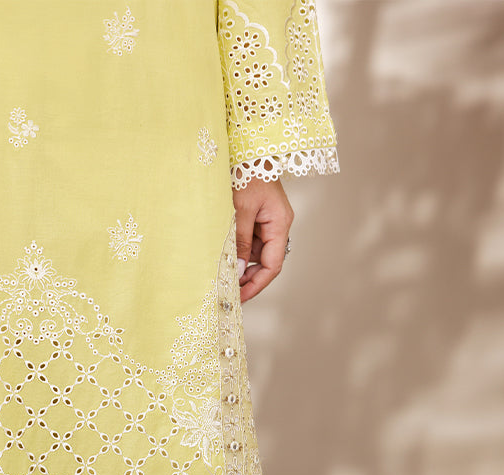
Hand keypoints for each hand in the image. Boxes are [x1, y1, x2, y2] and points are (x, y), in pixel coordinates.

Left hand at [233, 177, 293, 302]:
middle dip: (249, 279)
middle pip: (267, 262)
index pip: (273, 265)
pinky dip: (239, 253)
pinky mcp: (256, 218)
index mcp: (280, 223)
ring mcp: (267, 222)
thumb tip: (240, 270)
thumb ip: (241, 241)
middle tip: (229, 293)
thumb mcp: (240, 209)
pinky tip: (225, 260)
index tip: (240, 297)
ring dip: (242, 267)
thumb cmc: (245, 171)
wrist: (244, 148)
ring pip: (257, 254)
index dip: (257, 284)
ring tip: (223, 279)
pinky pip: (249, 242)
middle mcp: (277, 225)